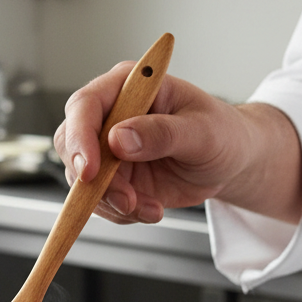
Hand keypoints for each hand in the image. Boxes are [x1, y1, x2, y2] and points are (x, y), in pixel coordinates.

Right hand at [53, 62, 301, 224]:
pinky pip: (99, 202)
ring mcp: (108, 150)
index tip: (91, 171)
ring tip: (150, 207)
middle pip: (71, 145)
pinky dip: (121, 213)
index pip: (85, 106)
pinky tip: (151, 208)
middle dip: (92, 180)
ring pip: (82, 181)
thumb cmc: (223, 133)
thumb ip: (162, 133)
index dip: (80, 138)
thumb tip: (120, 139)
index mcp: (129, 87)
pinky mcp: (113, 179)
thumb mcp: (202, 131)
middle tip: (125, 200)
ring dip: (112, 202)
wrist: (231, 162)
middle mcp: (111, 116)